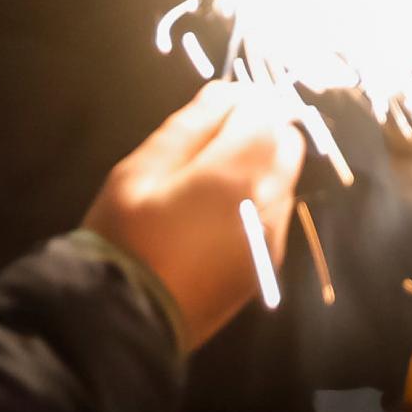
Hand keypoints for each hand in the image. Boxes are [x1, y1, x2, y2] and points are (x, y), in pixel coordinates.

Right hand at [83, 83, 304, 349]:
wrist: (127, 319)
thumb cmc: (125, 237)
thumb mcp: (140, 171)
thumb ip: (190, 126)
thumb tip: (226, 91)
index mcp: (238, 173)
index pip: (265, 112)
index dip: (243, 100)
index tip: (216, 106)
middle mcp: (270, 201)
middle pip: (286, 142)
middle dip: (259, 129)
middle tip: (213, 140)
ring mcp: (274, 235)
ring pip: (285, 178)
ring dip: (260, 165)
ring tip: (208, 180)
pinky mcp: (269, 262)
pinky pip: (276, 213)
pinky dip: (257, 200)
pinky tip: (216, 215)